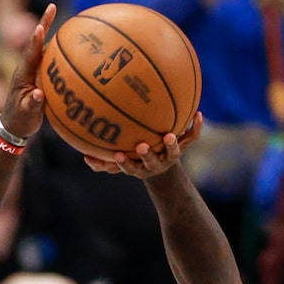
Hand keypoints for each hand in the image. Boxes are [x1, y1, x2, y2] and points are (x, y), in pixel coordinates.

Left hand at [0, 5, 55, 143]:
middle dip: (44, 23)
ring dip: (54, 31)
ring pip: (45, 47)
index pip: (30, 54)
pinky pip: (52, 58)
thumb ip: (32, 105)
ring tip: (63, 16)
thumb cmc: (21, 119)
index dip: (35, 41)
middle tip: (52, 5)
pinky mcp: (41, 74)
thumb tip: (39, 95)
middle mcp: (28, 67)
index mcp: (23, 74)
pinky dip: (60, 48)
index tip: (39, 27)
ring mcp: (35, 69)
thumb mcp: (26, 114)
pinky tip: (72, 43)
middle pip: (38, 41)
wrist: (15, 123)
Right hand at [84, 113, 202, 174]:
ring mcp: (170, 156)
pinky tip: (198, 114)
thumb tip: (84, 158)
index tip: (116, 154)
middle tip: (141, 146)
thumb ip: (102, 162)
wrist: (162, 169)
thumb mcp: (119, 163)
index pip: (131, 167)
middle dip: (146, 155)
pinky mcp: (183, 146)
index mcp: (140, 167)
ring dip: (172, 145)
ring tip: (170, 134)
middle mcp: (155, 163)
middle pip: (151, 162)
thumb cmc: (136, 161)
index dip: (124, 163)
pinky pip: (191, 137)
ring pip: (174, 152)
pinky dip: (196, 127)